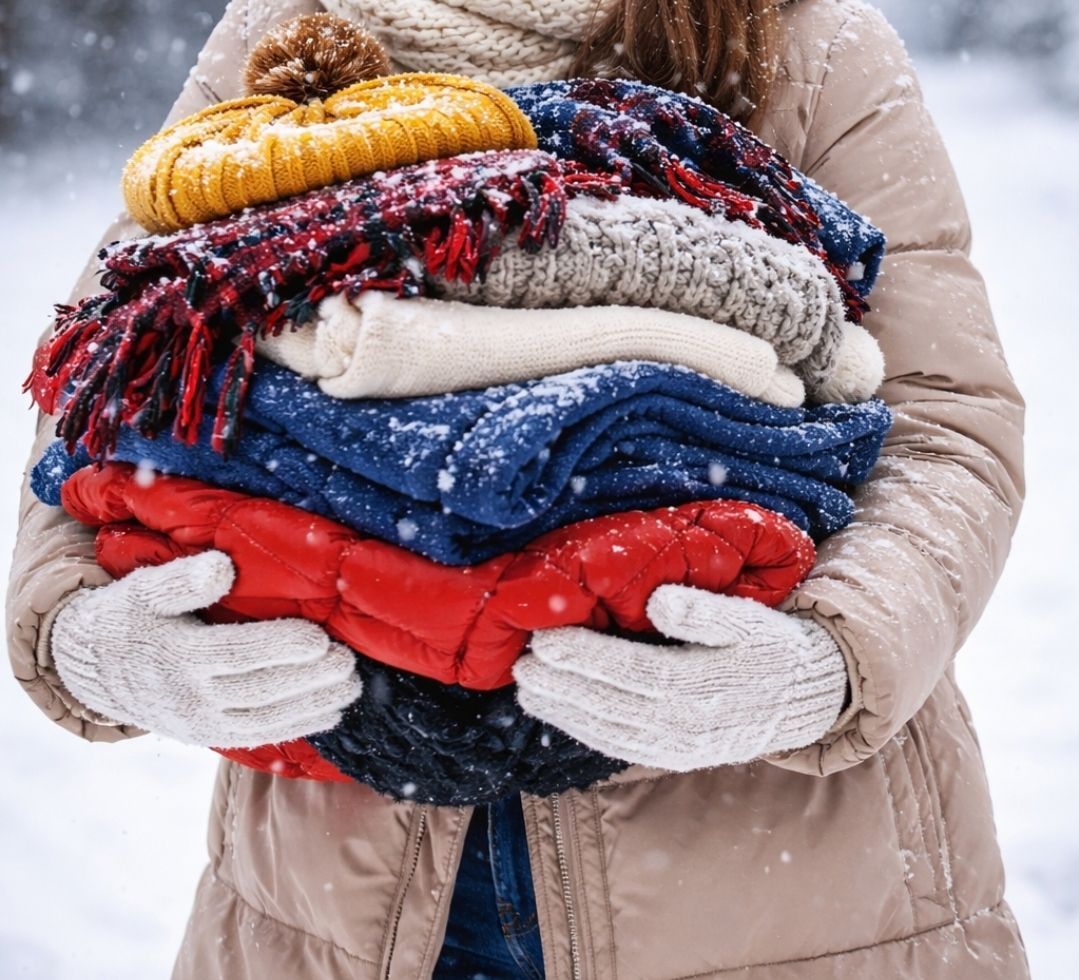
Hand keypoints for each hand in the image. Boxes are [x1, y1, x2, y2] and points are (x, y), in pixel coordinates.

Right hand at [50, 551, 361, 747]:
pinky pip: (258, 736)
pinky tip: (331, 714)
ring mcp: (200, 721)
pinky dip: (297, 727)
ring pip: (265, 719)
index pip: (236, 653)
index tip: (320, 638)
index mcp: (177, 653)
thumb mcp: (144, 590)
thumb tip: (222, 567)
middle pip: (259, 689)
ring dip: (313, 705)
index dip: (281, 647)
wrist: (94, 668)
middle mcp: (190, 695)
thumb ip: (182, 580)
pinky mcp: (209, 734)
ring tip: (351, 687)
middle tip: (348, 663)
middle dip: (309, 679)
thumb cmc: (130, 617)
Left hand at [514, 586, 847, 771]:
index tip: (546, 639)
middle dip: (560, 686)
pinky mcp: (673, 757)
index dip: (585, 658)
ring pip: (608, 731)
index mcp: (702, 685)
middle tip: (521, 664)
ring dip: (562, 712)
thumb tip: (658, 601)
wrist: (805, 700)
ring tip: (526, 689)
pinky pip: (620, 748)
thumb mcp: (750, 620)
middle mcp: (685, 724)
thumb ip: (706, 612)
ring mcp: (678, 748)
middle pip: (610, 704)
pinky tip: (558, 713)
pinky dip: (584, 731)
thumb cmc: (770, 648)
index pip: (631, 671)